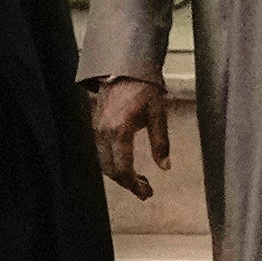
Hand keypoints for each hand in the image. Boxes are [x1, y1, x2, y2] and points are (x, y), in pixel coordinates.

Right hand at [91, 74, 168, 198]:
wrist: (125, 67)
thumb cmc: (144, 88)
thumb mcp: (158, 113)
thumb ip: (161, 142)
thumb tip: (165, 167)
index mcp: (119, 130)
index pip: (122, 168)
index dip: (134, 184)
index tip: (147, 192)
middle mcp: (103, 133)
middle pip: (110, 170)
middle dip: (128, 184)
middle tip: (146, 192)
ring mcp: (97, 130)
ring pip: (104, 163)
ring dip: (121, 175)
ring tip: (141, 181)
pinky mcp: (96, 126)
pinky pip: (102, 153)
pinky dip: (114, 163)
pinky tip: (129, 166)